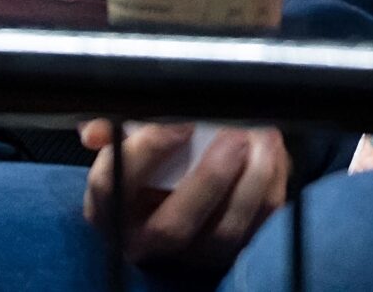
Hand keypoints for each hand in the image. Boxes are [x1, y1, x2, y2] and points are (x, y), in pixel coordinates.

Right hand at [81, 121, 286, 266]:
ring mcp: (190, 253)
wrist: (176, 181)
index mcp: (108, 208)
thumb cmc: (149, 155)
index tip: (181, 121)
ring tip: (263, 136)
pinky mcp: (229, 252)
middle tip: (234, 134)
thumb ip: (110, 124)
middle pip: (172, 226)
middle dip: (208, 179)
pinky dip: (270, 189)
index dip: (147, 151)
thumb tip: (97, 130)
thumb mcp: (124, 135)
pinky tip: (274, 153)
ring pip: (223, 233)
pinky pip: (257, 228)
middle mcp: (144, 240)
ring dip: (250, 182)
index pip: (112, 186)